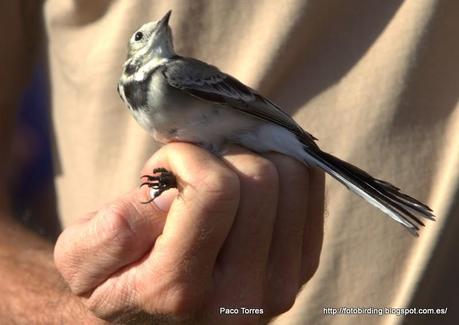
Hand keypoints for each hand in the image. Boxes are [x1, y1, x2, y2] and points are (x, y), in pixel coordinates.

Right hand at [54, 143, 323, 322]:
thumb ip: (115, 228)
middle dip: (220, 156)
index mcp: (181, 290)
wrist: (151, 317)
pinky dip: (279, 170)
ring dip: (252, 161)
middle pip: (261, 178)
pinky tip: (247, 185)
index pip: (216, 190)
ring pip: (293, 177)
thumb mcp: (81, 258)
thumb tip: (175, 192)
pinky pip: (310, 190)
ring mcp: (280, 284)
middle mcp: (242, 296)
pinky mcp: (301, 267)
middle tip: (193, 173)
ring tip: (219, 182)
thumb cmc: (114, 278)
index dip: (189, 156)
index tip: (169, 164)